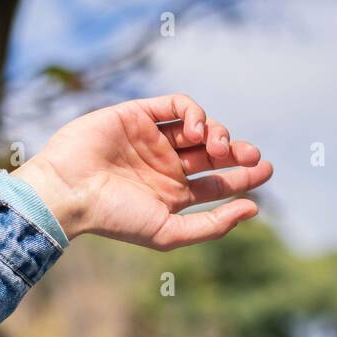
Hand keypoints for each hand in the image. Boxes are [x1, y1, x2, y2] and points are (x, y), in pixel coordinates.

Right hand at [11, 93, 272, 247]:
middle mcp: (166, 166)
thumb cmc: (116, 219)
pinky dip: (193, 113)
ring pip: (199, 127)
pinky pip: (176, 105)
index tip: (265, 170)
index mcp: (173, 194)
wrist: (70, 191)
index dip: (244, 176)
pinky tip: (196, 131)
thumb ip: (212, 225)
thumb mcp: (169, 232)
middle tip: (252, 156)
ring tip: (216, 147)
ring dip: (216, 133)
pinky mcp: (138, 114)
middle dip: (237, 152)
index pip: (217, 181)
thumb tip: (253, 209)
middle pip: (213, 153)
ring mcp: (153, 139)